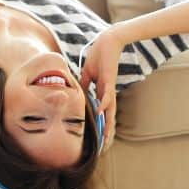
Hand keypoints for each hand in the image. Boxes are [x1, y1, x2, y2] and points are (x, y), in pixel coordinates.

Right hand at [78, 26, 124, 151]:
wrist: (109, 41)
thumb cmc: (99, 55)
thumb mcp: (87, 73)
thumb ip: (84, 84)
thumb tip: (78, 93)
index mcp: (101, 92)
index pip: (101, 112)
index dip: (99, 125)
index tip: (97, 138)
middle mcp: (106, 92)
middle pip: (108, 115)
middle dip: (105, 131)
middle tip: (104, 147)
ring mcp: (109, 87)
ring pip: (109, 110)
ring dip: (107, 124)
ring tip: (105, 137)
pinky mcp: (110, 80)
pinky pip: (107, 95)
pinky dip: (104, 105)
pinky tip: (101, 114)